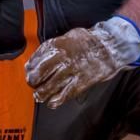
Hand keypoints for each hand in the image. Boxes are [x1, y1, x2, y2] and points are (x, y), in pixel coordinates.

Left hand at [24, 15, 139, 108]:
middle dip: (33, 81)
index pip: (36, 59)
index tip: (28, 71)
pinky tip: (52, 102)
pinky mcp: (81, 81)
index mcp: (57, 45)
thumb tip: (35, 60)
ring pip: (50, 86)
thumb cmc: (88, 41)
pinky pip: (65, 94)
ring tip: (39, 96)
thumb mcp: (67, 37)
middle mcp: (62, 58)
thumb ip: (51, 48)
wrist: (110, 45)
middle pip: (40, 73)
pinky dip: (57, 100)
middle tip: (32, 84)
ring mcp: (71, 71)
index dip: (30, 68)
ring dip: (42, 93)